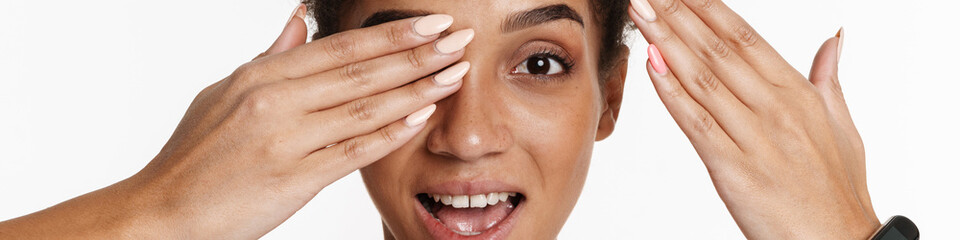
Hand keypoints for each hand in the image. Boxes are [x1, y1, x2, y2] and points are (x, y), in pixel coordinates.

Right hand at [0, 6, 471, 238]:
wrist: (164, 211)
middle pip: (362, 71)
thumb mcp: (223, 93)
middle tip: (459, 38)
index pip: (341, 48)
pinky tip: (421, 116)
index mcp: (261, 76)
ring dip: (417, 88)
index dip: (390, 32)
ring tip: (455, 73)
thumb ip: (270, 58)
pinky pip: (354, 150)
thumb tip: (300, 20)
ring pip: (366, 106)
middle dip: (417, 52)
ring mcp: (287, 139)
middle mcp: (276, 101)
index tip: (430, 21)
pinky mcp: (295, 178)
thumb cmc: (194, 154)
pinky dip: (391, 132)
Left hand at [628, 0, 879, 237]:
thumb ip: (829, 78)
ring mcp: (755, 139)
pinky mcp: (735, 170)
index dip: (708, 9)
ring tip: (641, 14)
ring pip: (703, 80)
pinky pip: (696, 124)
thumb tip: (833, 38)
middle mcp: (777, 109)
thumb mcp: (842, 125)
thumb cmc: (838, 189)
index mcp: (799, 94)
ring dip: (666, 43)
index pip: (745, 38)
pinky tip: (651, 66)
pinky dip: (672, 93)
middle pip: (718, 51)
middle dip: (678, 16)